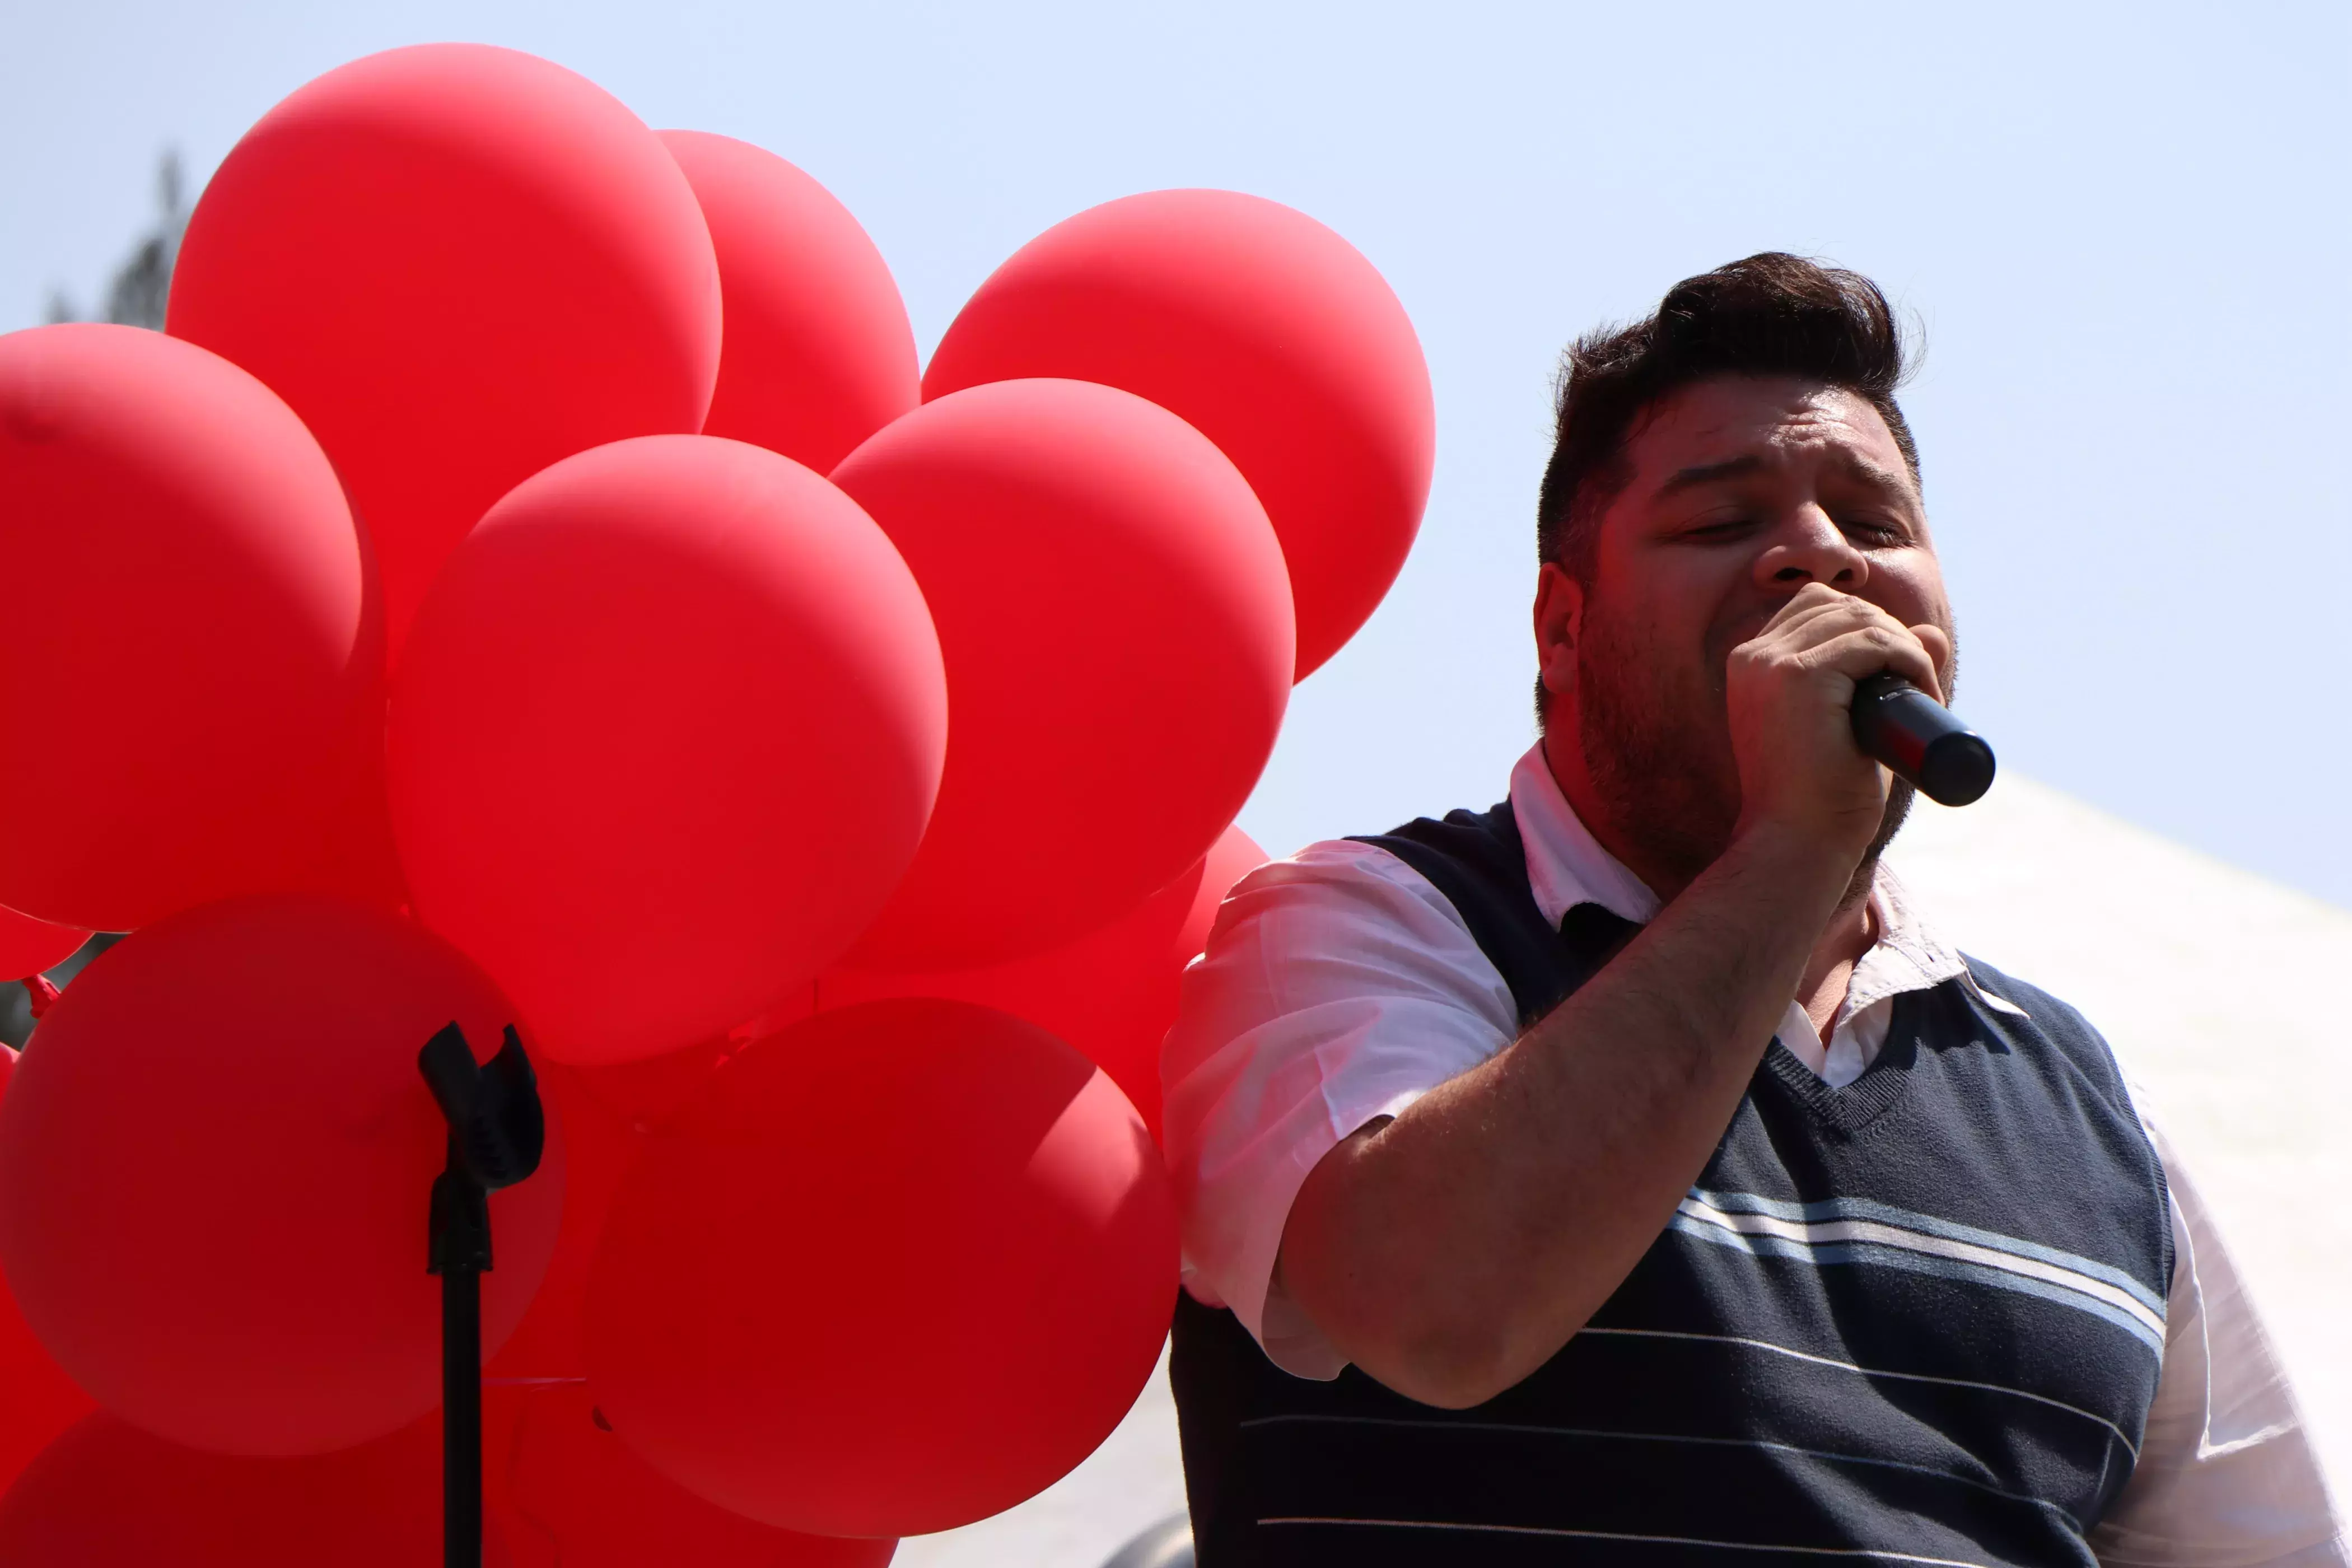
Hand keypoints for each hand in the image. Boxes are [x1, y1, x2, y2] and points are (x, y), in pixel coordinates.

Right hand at [1724, 584, 1951, 861]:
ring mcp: (1771, 663)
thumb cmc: (1821, 796)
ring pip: (1862, 619)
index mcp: (1751, 665)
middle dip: (1888, 633)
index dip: (1865, 627)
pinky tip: (1920, 693)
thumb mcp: (1850, 724)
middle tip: (1913, 687)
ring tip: (1920, 694)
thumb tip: (1932, 634)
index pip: (1815, 606)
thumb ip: (1879, 675)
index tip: (1893, 674)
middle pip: (1839, 604)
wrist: (1796, 844)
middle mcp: (1752, 655)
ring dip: (1905, 648)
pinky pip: (1874, 642)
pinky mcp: (1799, 676)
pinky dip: (1909, 660)